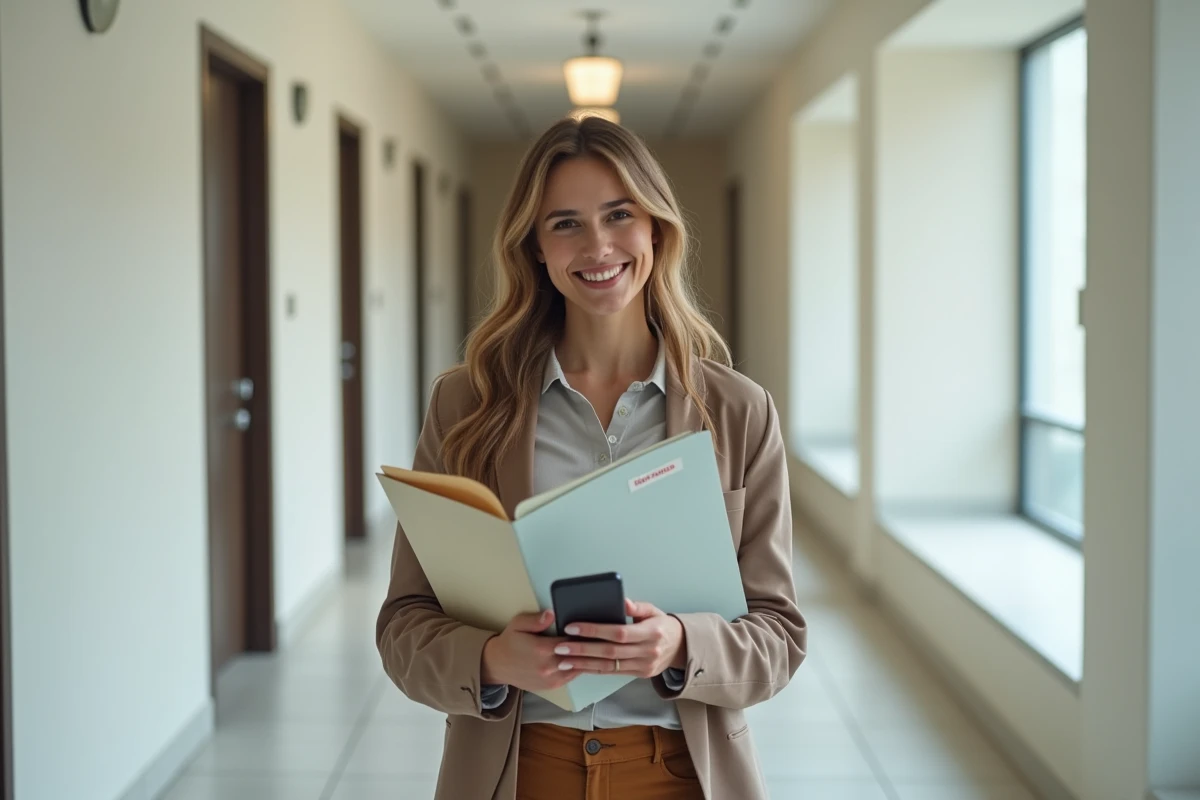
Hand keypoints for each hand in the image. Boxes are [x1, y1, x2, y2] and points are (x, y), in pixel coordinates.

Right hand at [480, 610, 582, 692]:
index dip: (580, 634)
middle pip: (575, 656)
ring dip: (584, 660)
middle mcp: (547, 666)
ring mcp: (550, 679)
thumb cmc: (509, 642)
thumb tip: (551, 614)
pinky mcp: (550, 686)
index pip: (570, 640)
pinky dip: (577, 669)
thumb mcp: (518, 624)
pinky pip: (570, 678)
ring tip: (592, 649)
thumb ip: (536, 620)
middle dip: (585, 647)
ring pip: (576, 668)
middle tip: (595, 638)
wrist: (497, 665)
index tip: (588, 629)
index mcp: (541, 649)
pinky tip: (581, 660)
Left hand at [552, 599, 686, 678]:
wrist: (680, 646)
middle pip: (609, 652)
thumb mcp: (653, 610)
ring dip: (583, 664)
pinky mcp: (639, 675)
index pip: (618, 632)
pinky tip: (578, 667)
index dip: (594, 630)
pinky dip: (593, 669)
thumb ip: (637, 607)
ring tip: (562, 660)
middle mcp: (647, 651)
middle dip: (582, 649)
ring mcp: (643, 666)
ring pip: (608, 666)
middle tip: (560, 646)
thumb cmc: (662, 624)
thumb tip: (621, 600)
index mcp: (651, 632)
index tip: (572, 627)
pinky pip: (612, 673)